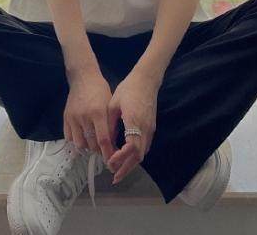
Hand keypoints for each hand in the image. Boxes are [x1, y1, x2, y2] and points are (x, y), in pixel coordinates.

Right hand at [63, 67, 117, 165]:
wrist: (83, 77)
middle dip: (99, 151)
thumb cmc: (100, 90)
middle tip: (105, 151)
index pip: (103, 140)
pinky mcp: (65, 117)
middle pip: (91, 144)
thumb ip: (110, 124)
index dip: (108, 153)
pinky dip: (76, 141)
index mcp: (98, 113)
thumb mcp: (109, 105)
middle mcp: (84, 117)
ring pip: (79, 144)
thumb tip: (113, 144)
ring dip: (87, 147)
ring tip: (93, 144)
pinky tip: (83, 137)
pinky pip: (69, 137)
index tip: (113, 161)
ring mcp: (73, 118)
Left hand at [106, 69, 160, 184]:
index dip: (121, 157)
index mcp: (134, 121)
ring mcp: (150, 129)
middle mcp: (145, 128)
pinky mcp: (151, 128)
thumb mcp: (114, 104)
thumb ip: (110, 124)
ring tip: (118, 171)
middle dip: (126, 168)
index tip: (109, 162)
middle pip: (138, 156)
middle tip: (114, 177)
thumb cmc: (128, 89)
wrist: (146, 80)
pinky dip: (136, 156)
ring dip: (131, 164)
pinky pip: (144, 147)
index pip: (131, 147)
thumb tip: (105, 141)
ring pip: (142, 153)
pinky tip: (127, 158)